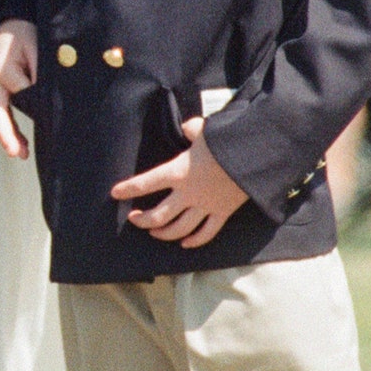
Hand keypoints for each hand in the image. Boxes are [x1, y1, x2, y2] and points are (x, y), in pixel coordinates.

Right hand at [0, 19, 38, 159]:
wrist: (16, 22)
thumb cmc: (25, 33)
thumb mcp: (34, 48)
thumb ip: (38, 73)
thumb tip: (44, 98)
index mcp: (0, 71)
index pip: (9, 100)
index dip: (11, 125)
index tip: (19, 142)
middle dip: (7, 136)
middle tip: (18, 154)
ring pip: (1, 116)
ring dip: (10, 135)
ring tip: (21, 153)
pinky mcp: (7, 90)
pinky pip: (7, 112)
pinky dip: (13, 128)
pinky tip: (23, 142)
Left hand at [110, 117, 248, 247]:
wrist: (255, 156)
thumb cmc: (227, 141)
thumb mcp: (206, 130)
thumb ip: (192, 129)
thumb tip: (187, 128)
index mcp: (179, 171)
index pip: (146, 183)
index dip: (128, 188)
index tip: (115, 192)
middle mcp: (188, 193)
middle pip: (158, 215)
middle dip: (142, 220)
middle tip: (134, 219)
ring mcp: (205, 206)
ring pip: (179, 229)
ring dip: (164, 234)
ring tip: (154, 232)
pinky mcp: (222, 213)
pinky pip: (206, 233)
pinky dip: (195, 241)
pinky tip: (185, 243)